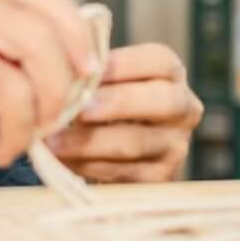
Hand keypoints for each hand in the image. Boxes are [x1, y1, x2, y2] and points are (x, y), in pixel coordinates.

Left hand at [42, 43, 198, 182]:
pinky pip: (123, 172)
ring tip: (54, 140)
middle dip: (117, 104)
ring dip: (90, 141)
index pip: (159, 61)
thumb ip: (93, 73)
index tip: (86, 70)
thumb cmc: (104, 102)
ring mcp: (175, 146)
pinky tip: (63, 159)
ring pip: (136, 142)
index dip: (123, 65)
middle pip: (162, 101)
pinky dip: (88, 165)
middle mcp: (184, 109)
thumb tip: (64, 73)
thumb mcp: (106, 81)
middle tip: (80, 109)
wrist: (112, 153)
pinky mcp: (159, 179)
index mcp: (172, 75)